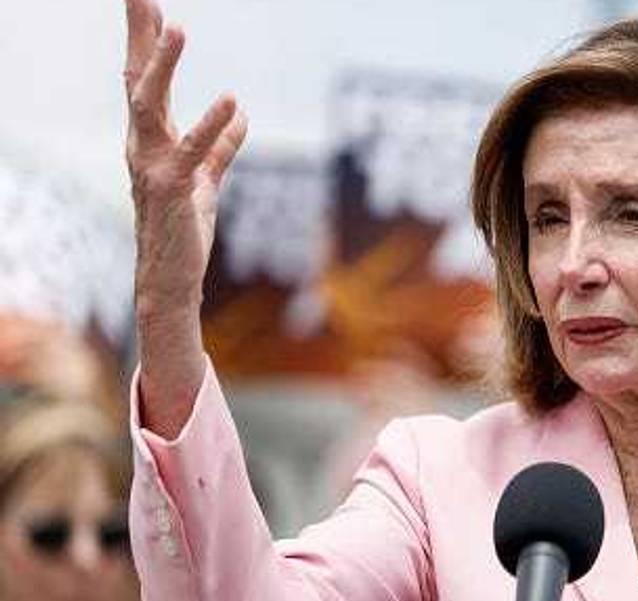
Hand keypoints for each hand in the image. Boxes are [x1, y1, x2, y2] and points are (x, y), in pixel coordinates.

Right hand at [124, 0, 246, 321]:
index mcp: (149, 139)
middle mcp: (141, 146)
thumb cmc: (183, 228)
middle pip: (137, 80)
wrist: (171, 278)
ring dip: (163, 66)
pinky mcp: (174, 190)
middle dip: (141, 37)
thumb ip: (221, 148)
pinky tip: (232, 101)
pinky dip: (211, 125)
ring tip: (178, 27)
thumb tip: (242, 117)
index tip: (147, 1)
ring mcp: (152, 166)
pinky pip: (192, 152)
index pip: (143, 80)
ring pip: (149, 106)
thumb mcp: (207, 180)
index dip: (145, 41)